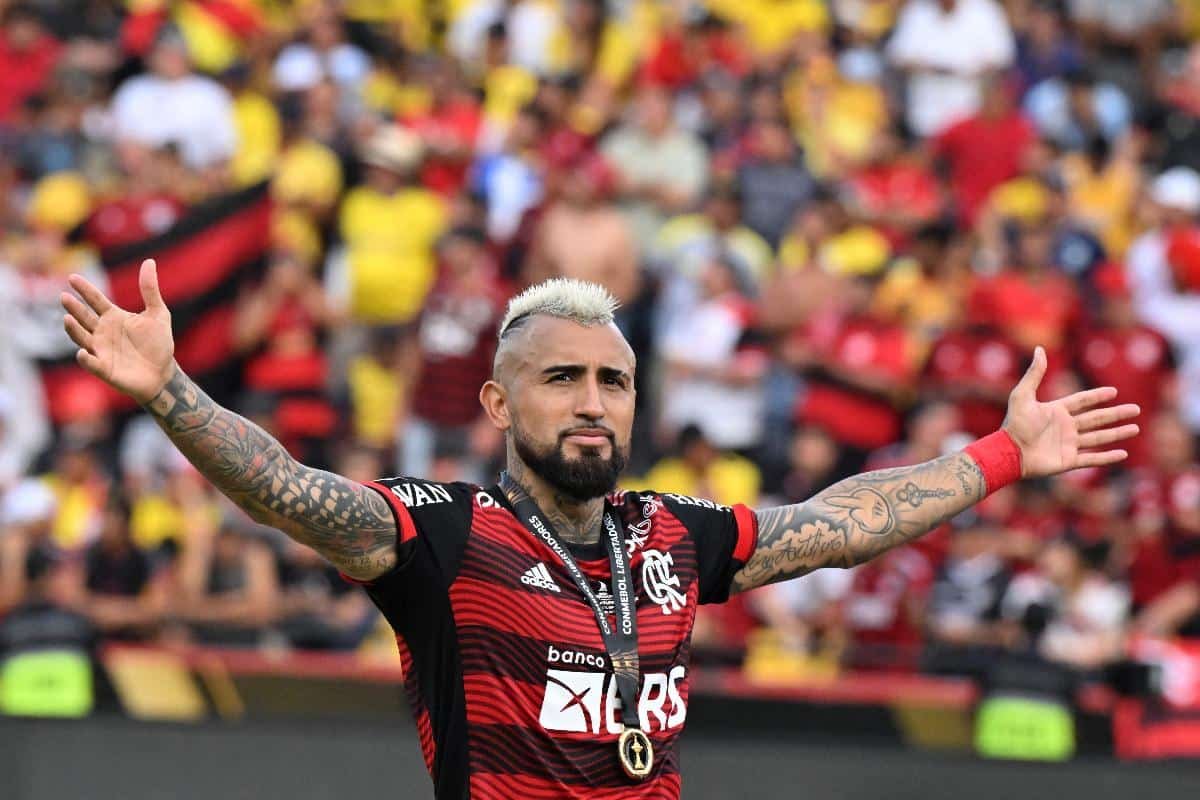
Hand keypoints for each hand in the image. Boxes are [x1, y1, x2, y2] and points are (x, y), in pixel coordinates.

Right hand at [61, 258, 175, 404]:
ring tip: (67, 319)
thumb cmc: (158, 343)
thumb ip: (150, 290)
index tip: (72, 278)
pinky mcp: (104, 368)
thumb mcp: (158, 314)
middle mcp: (102, 332)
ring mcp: (101, 350)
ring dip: (73, 330)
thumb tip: (149, 261)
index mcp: (114, 317)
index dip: (84, 289)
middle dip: (74, 308)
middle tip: (64, 297)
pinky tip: (82, 353)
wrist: (163, 373)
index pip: (95, 300)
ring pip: (81, 338)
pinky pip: (92, 363)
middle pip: (84, 317)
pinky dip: (86, 359)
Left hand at [1002, 346, 1139, 477]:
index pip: (1082, 401)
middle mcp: (1065, 427)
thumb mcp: (1023, 395)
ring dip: (1117, 433)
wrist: (1009, 452)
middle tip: (1136, 409)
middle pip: (1096, 419)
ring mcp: (1068, 444)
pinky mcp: (1068, 461)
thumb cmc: (1014, 424)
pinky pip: (1092, 458)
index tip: (1113, 392)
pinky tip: (1123, 454)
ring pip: (1099, 437)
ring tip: (1135, 429)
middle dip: (1116, 414)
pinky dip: (1107, 457)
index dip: (1097, 396)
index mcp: (1056, 411)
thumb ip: (1034, 373)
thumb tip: (1039, 348)